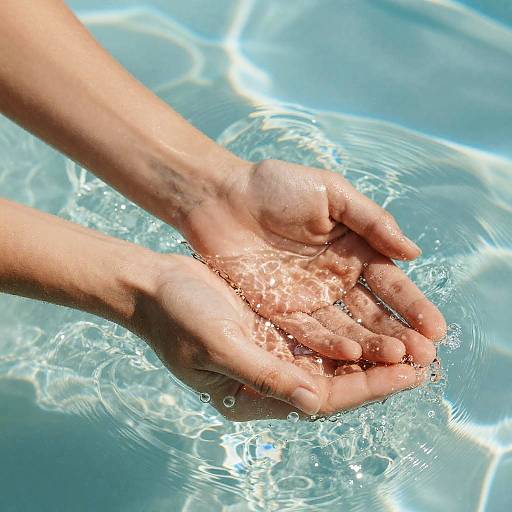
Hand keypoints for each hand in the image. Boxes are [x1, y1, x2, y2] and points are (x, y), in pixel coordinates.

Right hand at [130, 254, 421, 420]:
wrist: (154, 288)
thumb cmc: (177, 318)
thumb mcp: (218, 345)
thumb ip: (264, 375)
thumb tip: (315, 402)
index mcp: (254, 394)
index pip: (324, 397)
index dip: (368, 387)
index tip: (409, 374)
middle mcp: (268, 378)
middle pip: (335, 381)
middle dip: (379, 372)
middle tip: (423, 358)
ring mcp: (270, 353)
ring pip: (331, 359)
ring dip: (368, 351)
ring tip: (408, 340)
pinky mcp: (271, 329)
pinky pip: (316, 336)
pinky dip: (344, 332)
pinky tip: (369, 321)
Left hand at [182, 159, 446, 366]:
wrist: (220, 196)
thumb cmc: (275, 185)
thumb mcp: (331, 193)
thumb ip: (371, 221)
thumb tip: (413, 253)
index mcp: (352, 250)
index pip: (389, 283)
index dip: (412, 305)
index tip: (436, 329)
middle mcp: (334, 279)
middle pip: (371, 312)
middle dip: (398, 333)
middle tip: (424, 357)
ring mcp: (308, 297)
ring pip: (345, 327)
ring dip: (371, 345)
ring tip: (397, 362)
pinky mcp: (278, 309)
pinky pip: (307, 331)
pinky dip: (329, 344)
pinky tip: (352, 355)